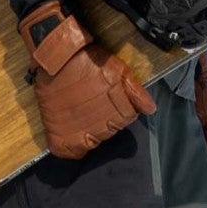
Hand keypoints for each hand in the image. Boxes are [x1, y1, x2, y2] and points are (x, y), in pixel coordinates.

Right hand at [19, 0, 155, 159]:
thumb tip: (150, 109)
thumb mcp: (119, 70)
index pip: (127, 120)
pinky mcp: (61, 134)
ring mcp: (81, 131)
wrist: (56, 56)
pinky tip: (71, 132)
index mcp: (119, 111)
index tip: (108, 100)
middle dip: (105, 119)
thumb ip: (136, 92)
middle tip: (92, 103)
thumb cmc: (88, 60)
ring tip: (80, 111)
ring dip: (90, 130)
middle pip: (111, 131)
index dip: (119, 110)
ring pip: (93, 141)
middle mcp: (102, 124)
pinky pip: (70, 151)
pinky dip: (72, 146)